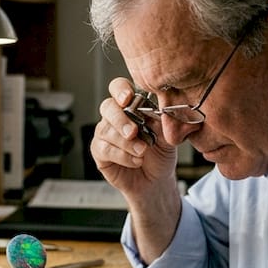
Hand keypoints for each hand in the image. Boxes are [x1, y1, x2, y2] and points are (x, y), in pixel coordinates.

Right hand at [90, 78, 179, 199]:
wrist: (157, 179)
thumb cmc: (160, 153)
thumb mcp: (167, 135)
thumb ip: (160, 121)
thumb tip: (157, 110)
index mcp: (131, 106)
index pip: (119, 88)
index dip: (120, 90)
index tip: (128, 98)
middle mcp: (115, 117)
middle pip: (107, 107)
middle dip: (120, 119)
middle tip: (134, 132)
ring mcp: (105, 133)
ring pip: (106, 130)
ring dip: (126, 143)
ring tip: (142, 152)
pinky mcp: (100, 152)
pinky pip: (105, 149)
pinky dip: (122, 156)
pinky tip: (136, 161)